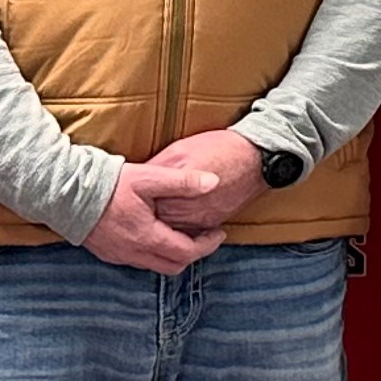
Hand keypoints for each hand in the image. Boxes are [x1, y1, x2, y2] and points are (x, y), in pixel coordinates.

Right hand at [82, 161, 225, 273]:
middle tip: (203, 236)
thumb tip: (213, 181)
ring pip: (155, 265)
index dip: (207, 245)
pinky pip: (137, 261)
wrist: (65, 192)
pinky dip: (153, 253)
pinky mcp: (107, 253)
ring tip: (182, 234)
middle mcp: (134, 254)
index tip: (218, 232)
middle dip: (193, 253)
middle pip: (173, 266)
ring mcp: (119, 256)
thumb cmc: (108, 184)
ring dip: (172, 254)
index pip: (188, 253)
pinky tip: (154, 235)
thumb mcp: (149, 177)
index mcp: (148, 238)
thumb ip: (183, 181)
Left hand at [143, 128, 267, 234]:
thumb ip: (157, 168)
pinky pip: (188, 232)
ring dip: (159, 224)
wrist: (255, 159)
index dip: (133, 200)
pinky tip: (171, 219)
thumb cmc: (217, 148)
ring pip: (170, 230)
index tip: (125, 197)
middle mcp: (186, 206)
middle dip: (143, 215)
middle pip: (155, 219)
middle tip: (132, 211)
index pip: (144, 201)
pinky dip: (177, 228)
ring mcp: (200, 218)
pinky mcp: (211, 223)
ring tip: (148, 217)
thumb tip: (137, 178)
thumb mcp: (179, 149)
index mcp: (175, 185)